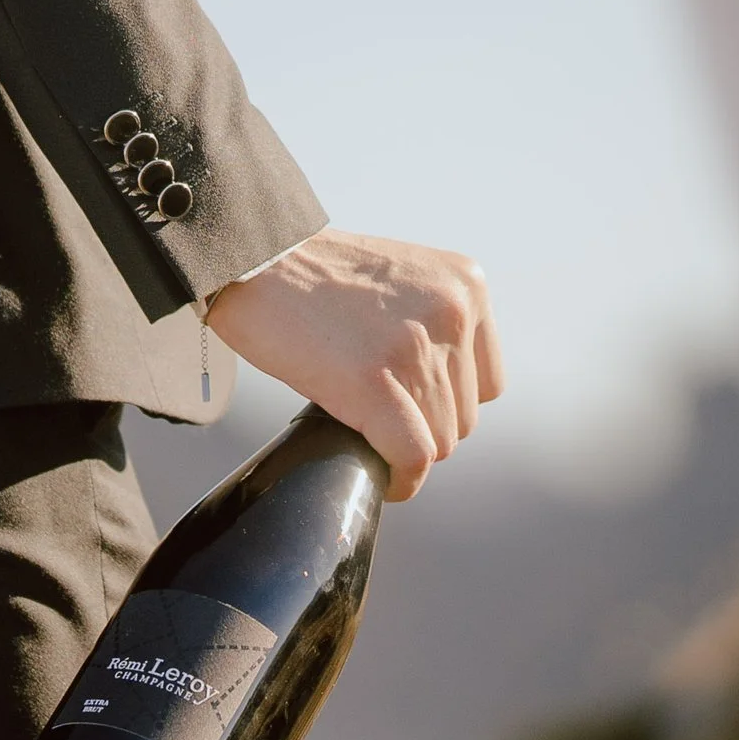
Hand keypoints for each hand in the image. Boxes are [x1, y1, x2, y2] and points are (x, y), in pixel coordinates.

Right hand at [204, 227, 501, 500]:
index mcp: (466, 283)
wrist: (252, 259)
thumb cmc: (311, 275)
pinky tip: (384, 480)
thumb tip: (438, 398)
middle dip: (419, 427)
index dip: (443, 405)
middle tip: (370, 413)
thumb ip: (432, 323)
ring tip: (360, 426)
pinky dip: (401, 479)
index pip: (486, 381)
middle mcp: (454, 311)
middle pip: (462, 416)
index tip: (407, 408)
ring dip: (400, 448)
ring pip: (439, 442)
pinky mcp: (375, 384)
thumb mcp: (398, 279)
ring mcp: (417, 348)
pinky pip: (412, 456)